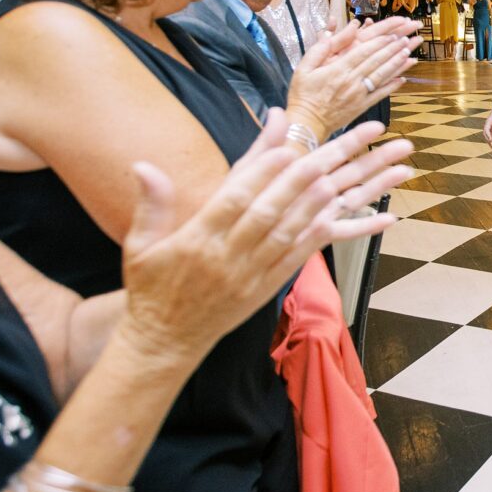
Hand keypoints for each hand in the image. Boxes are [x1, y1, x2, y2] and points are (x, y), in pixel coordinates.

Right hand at [119, 112, 410, 357]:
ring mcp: (253, 273)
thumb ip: (151, 204)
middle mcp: (230, 256)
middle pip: (273, 211)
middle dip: (306, 178)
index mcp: (198, 240)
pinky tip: (349, 214)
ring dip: (325, 202)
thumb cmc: (152, 288)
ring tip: (351, 175)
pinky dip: (328, 234)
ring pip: (294, 232)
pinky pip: (302, 257)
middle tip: (335, 150)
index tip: (286, 148)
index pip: (234, 201)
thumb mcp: (140, 246)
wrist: (165, 342)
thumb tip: (143, 163)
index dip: (261, 175)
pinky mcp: (269, 286)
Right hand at [288, 20, 418, 135]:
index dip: (379, 42)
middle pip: (376, 61)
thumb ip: (320, 49)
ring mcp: (359, 95)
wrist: (307, 123)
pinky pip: (381, 94)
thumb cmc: (303, 94)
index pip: (363, 52)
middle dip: (392, 49)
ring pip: (382, 76)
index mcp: (338, 70)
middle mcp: (352, 81)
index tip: (392, 34)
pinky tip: (403, 78)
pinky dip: (393, 86)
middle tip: (406, 39)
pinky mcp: (362, 107)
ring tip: (408, 53)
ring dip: (396, 64)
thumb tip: (332, 32)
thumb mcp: (304, 67)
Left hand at [482, 106, 491, 146]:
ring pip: (485, 133)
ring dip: (487, 139)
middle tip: (491, 146)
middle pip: (486, 135)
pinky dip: (488, 135)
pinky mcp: (488, 123)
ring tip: (491, 144)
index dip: (491, 141)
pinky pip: (486, 130)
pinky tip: (490, 139)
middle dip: (488, 141)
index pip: (489, 135)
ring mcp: (487, 124)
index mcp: (491, 127)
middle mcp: (488, 126)